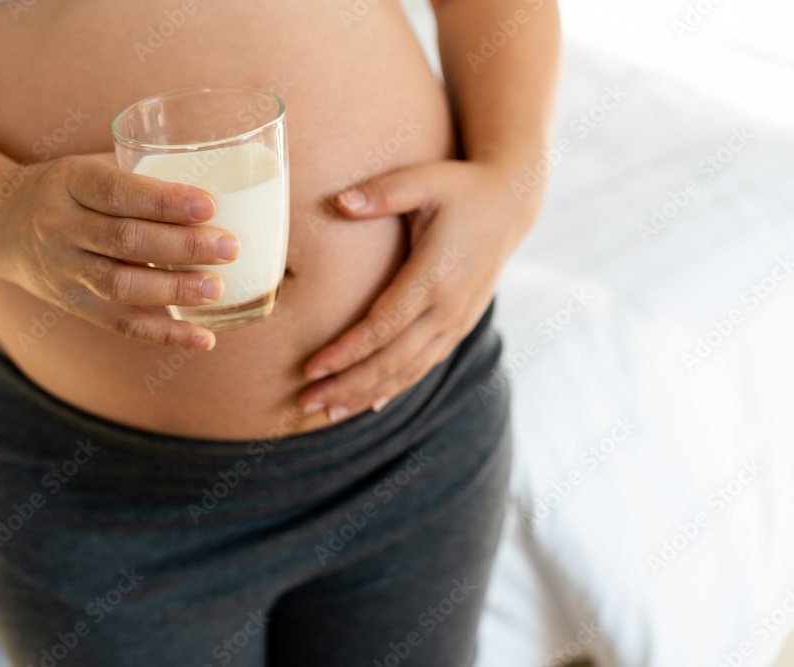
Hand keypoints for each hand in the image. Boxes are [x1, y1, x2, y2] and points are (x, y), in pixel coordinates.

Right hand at [0, 154, 239, 349]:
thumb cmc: (67, 189)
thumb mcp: (88, 166)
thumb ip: (140, 173)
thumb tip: (222, 183)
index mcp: (69, 182)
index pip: (117, 193)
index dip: (163, 201)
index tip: (209, 204)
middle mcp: (60, 227)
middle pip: (124, 241)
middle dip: (182, 245)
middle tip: (230, 247)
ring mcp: (64, 272)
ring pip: (121, 286)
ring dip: (174, 290)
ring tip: (218, 288)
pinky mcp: (74, 305)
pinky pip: (121, 325)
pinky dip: (165, 334)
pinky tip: (203, 338)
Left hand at [299, 159, 538, 422]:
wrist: (512, 202)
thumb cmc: (462, 188)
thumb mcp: (425, 180)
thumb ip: (383, 192)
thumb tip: (340, 202)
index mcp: (434, 277)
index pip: (382, 327)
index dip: (346, 352)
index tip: (312, 368)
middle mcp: (448, 308)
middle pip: (391, 360)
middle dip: (347, 385)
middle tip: (307, 401)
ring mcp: (457, 321)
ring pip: (408, 371)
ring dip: (366, 394)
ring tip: (328, 413)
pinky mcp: (459, 325)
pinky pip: (425, 365)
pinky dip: (396, 387)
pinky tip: (370, 403)